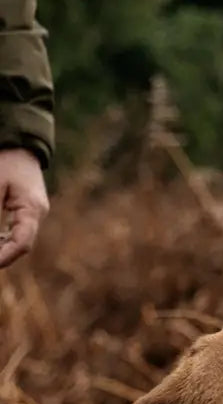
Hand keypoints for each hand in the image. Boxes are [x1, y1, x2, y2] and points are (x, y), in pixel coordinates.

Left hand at [0, 148, 49, 268]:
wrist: (19, 145)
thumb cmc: (5, 162)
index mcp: (33, 209)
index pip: (22, 244)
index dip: (3, 258)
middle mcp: (38, 214)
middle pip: (20, 245)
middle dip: (0, 255)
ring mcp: (34, 212)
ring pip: (18, 240)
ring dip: (1, 248)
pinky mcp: (27, 209)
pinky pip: (16, 231)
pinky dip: (2, 238)